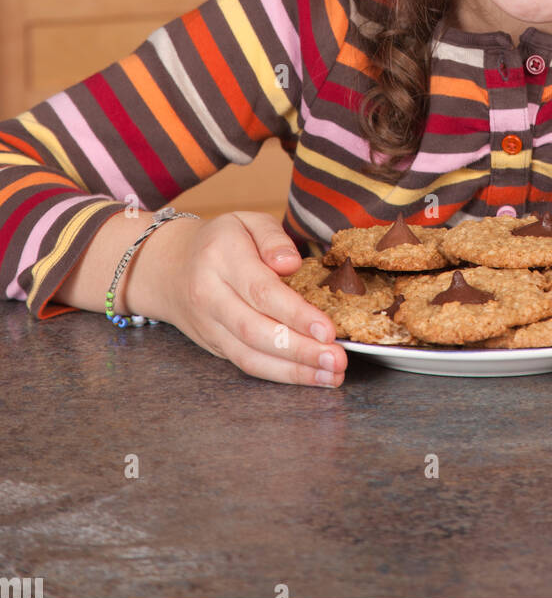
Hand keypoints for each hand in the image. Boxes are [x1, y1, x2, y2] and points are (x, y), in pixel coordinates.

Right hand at [165, 210, 346, 386]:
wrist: (169, 267)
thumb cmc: (220, 240)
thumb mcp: (247, 221)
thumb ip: (272, 237)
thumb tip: (290, 263)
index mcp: (221, 258)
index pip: (261, 291)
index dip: (295, 313)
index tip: (327, 329)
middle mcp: (209, 295)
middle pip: (256, 330)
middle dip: (300, 350)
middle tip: (337, 359)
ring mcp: (208, 325)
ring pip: (250, 355)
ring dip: (293, 370)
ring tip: (331, 375)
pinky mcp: (213, 345)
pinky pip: (246, 364)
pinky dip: (279, 374)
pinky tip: (310, 376)